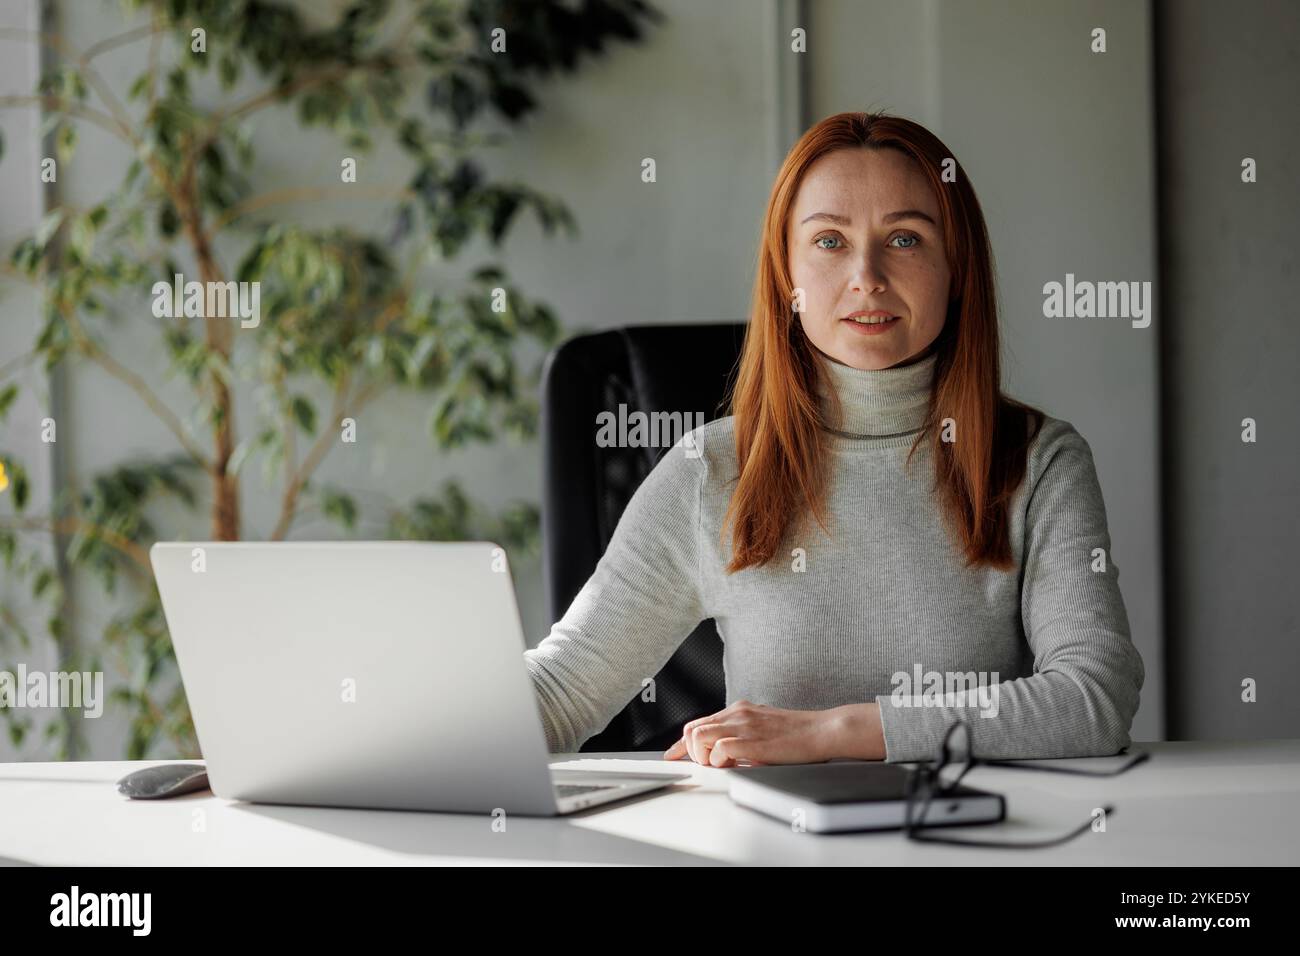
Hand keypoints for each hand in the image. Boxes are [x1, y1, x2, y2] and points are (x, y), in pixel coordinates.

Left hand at [662, 699, 871, 766]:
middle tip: (701, 766)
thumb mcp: (763, 728)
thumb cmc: (797, 734)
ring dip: (702, 756)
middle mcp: (737, 714)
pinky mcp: (753, 741)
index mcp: (739, 710)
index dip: (682, 743)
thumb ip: (742, 734)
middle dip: (690, 751)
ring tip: (718, 766)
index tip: (673, 755)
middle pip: (693, 729)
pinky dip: (718, 760)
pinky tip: (730, 766)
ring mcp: (744, 725)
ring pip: (701, 736)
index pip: (698, 723)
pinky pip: (720, 749)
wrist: (822, 730)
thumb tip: (724, 752)